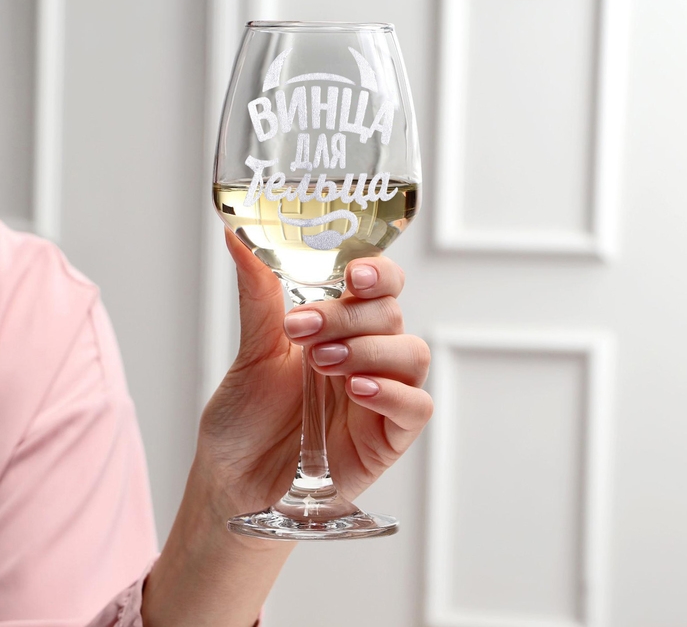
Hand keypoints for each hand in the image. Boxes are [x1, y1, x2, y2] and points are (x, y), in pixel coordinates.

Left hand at [143, 231, 431, 626]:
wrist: (235, 484)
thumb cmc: (245, 419)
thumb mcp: (252, 352)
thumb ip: (259, 295)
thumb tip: (236, 236)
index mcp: (340, 328)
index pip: (379, 286)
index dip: (377, 272)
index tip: (352, 273)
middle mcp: (366, 355)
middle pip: (391, 314)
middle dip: (350, 315)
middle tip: (304, 329)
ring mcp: (382, 395)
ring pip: (411, 353)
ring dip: (368, 349)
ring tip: (321, 362)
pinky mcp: (388, 436)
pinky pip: (416, 406)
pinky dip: (393, 393)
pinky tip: (357, 391)